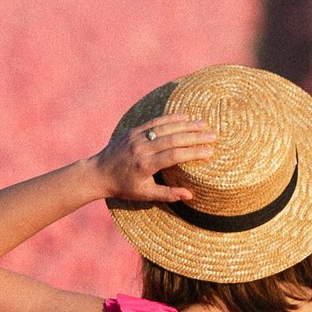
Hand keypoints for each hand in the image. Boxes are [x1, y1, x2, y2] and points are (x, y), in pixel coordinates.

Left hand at [88, 114, 214, 205]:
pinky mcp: (134, 130)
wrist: (98, 173)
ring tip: (204, 124)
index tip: (209, 151)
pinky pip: (155, 122)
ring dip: (186, 124)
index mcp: (145, 165)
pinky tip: (185, 116)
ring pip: (165, 127)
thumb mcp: (144, 194)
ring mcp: (137, 137)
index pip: (174, 156)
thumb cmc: (123, 187)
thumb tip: (190, 195)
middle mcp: (142, 149)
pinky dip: (171, 118)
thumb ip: (167, 194)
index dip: (193, 152)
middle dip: (195, 136)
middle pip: (173, 139)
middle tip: (213, 135)